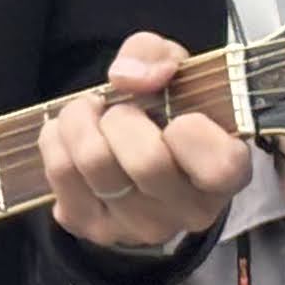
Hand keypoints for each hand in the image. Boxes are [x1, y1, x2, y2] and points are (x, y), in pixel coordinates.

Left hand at [41, 32, 248, 250]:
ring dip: (80, 120)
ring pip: (94, 163)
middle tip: (121, 109)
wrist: (134, 151)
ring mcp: (139, 226)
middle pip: (145, 163)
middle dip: (122, 117)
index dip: (191, 131)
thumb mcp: (174, 70)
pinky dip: (56, 138)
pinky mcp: (91, 227)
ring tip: (90, 113)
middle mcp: (188, 212)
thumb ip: (157, 57)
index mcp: (227, 177)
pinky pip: (60, 173)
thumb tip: (127, 78)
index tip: (179, 115)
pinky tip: (73, 136)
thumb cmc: (167, 109)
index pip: (218, 167)